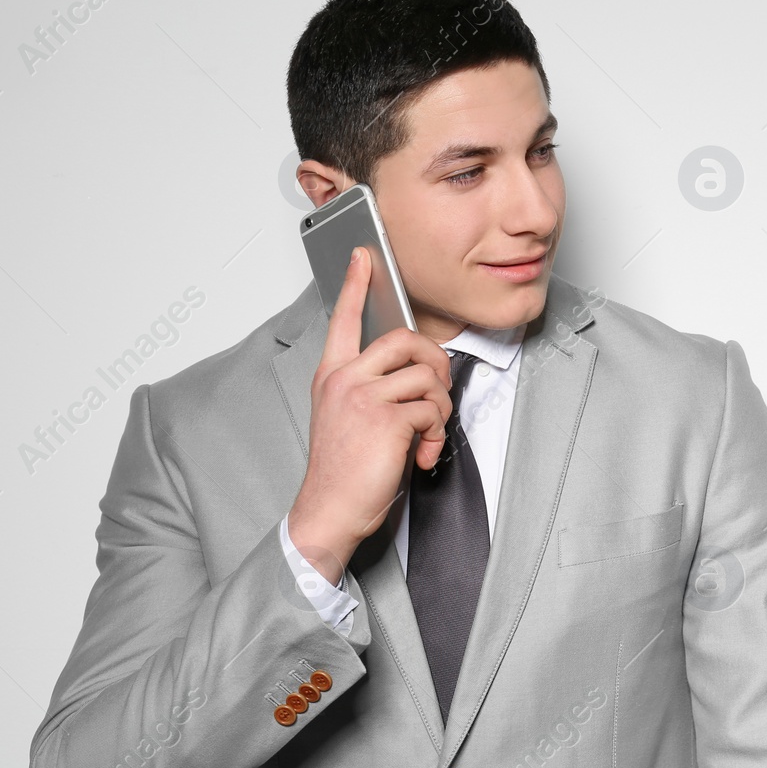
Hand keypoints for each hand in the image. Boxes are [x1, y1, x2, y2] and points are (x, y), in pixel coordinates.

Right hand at [287, 245, 453, 584]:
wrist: (328, 511)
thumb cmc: (341, 472)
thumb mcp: (345, 419)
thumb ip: (368, 391)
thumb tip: (412, 381)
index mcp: (332, 376)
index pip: (342, 319)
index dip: (354, 284)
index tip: (363, 256)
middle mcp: (345, 379)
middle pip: (405, 339)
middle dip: (435, 361)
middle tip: (437, 391)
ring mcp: (364, 396)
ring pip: (427, 376)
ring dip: (438, 411)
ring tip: (424, 438)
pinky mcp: (386, 418)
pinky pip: (431, 409)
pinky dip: (436, 437)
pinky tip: (420, 456)